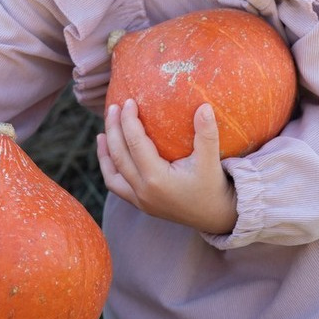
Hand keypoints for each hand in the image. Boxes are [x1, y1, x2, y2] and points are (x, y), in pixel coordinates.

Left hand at [97, 100, 237, 235]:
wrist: (215, 217)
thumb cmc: (213, 186)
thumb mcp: (212, 160)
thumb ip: (207, 133)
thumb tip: (204, 106)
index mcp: (157, 179)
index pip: (135, 144)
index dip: (129, 121)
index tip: (128, 102)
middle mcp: (143, 191)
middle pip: (119, 156)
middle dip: (113, 130)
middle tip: (113, 108)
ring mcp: (140, 200)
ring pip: (112, 174)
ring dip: (105, 152)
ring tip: (103, 132)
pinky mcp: (141, 204)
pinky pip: (117, 186)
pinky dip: (110, 169)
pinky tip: (110, 155)